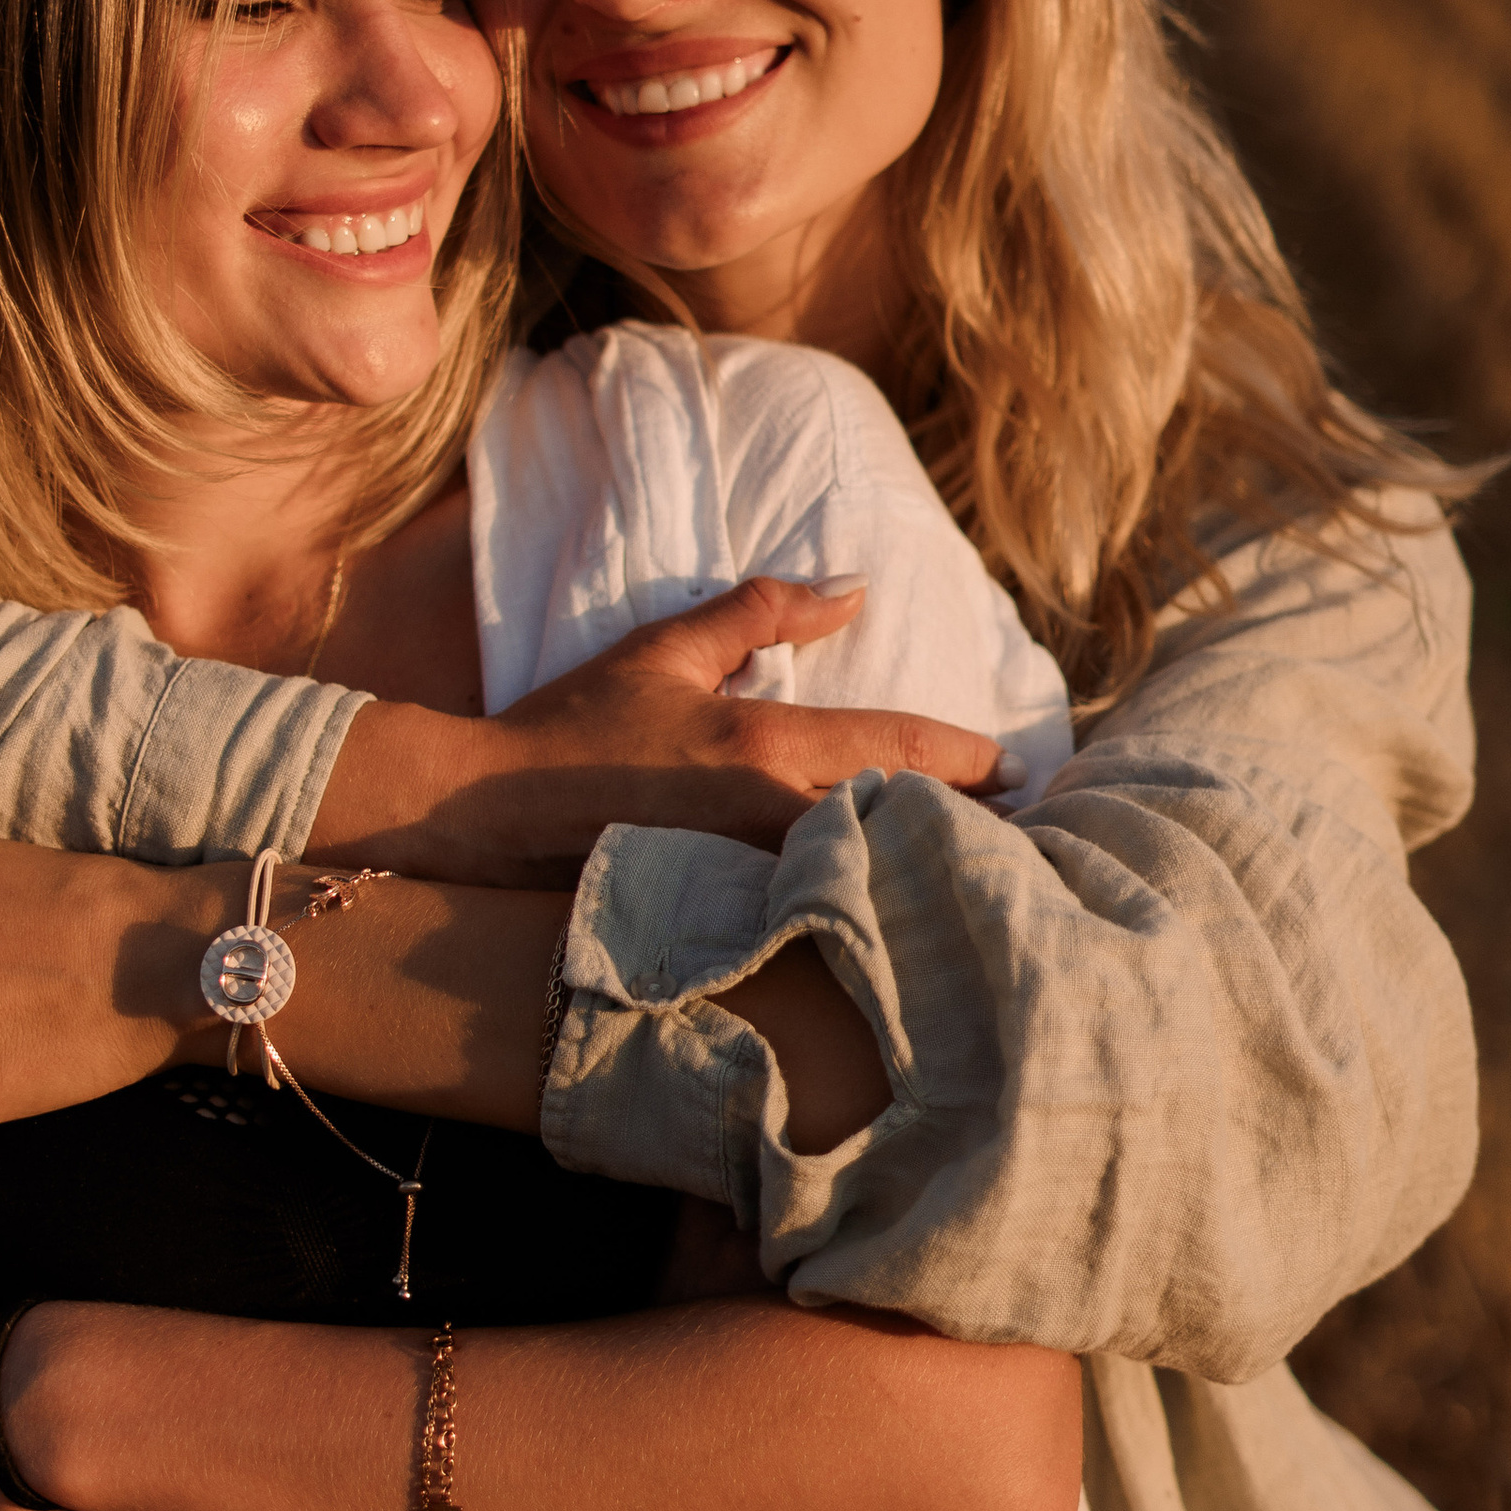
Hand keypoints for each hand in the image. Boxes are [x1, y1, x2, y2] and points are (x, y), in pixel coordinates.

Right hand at [316, 575, 1013, 879]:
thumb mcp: (663, 651)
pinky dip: (862, 908)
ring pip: (870, 878)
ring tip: (974, 870)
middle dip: (971, 827)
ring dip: (922, 869)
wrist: (484, 815)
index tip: (1019, 768)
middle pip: (906, 827)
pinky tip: (890, 915)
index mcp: (765, 747)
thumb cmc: (571, 728)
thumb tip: (850, 587)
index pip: (901, 750)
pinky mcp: (723, 922)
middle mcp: (770, 819)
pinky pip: (816, 916)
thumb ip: (759, 612)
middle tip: (1027, 828)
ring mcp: (749, 882)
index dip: (972, 760)